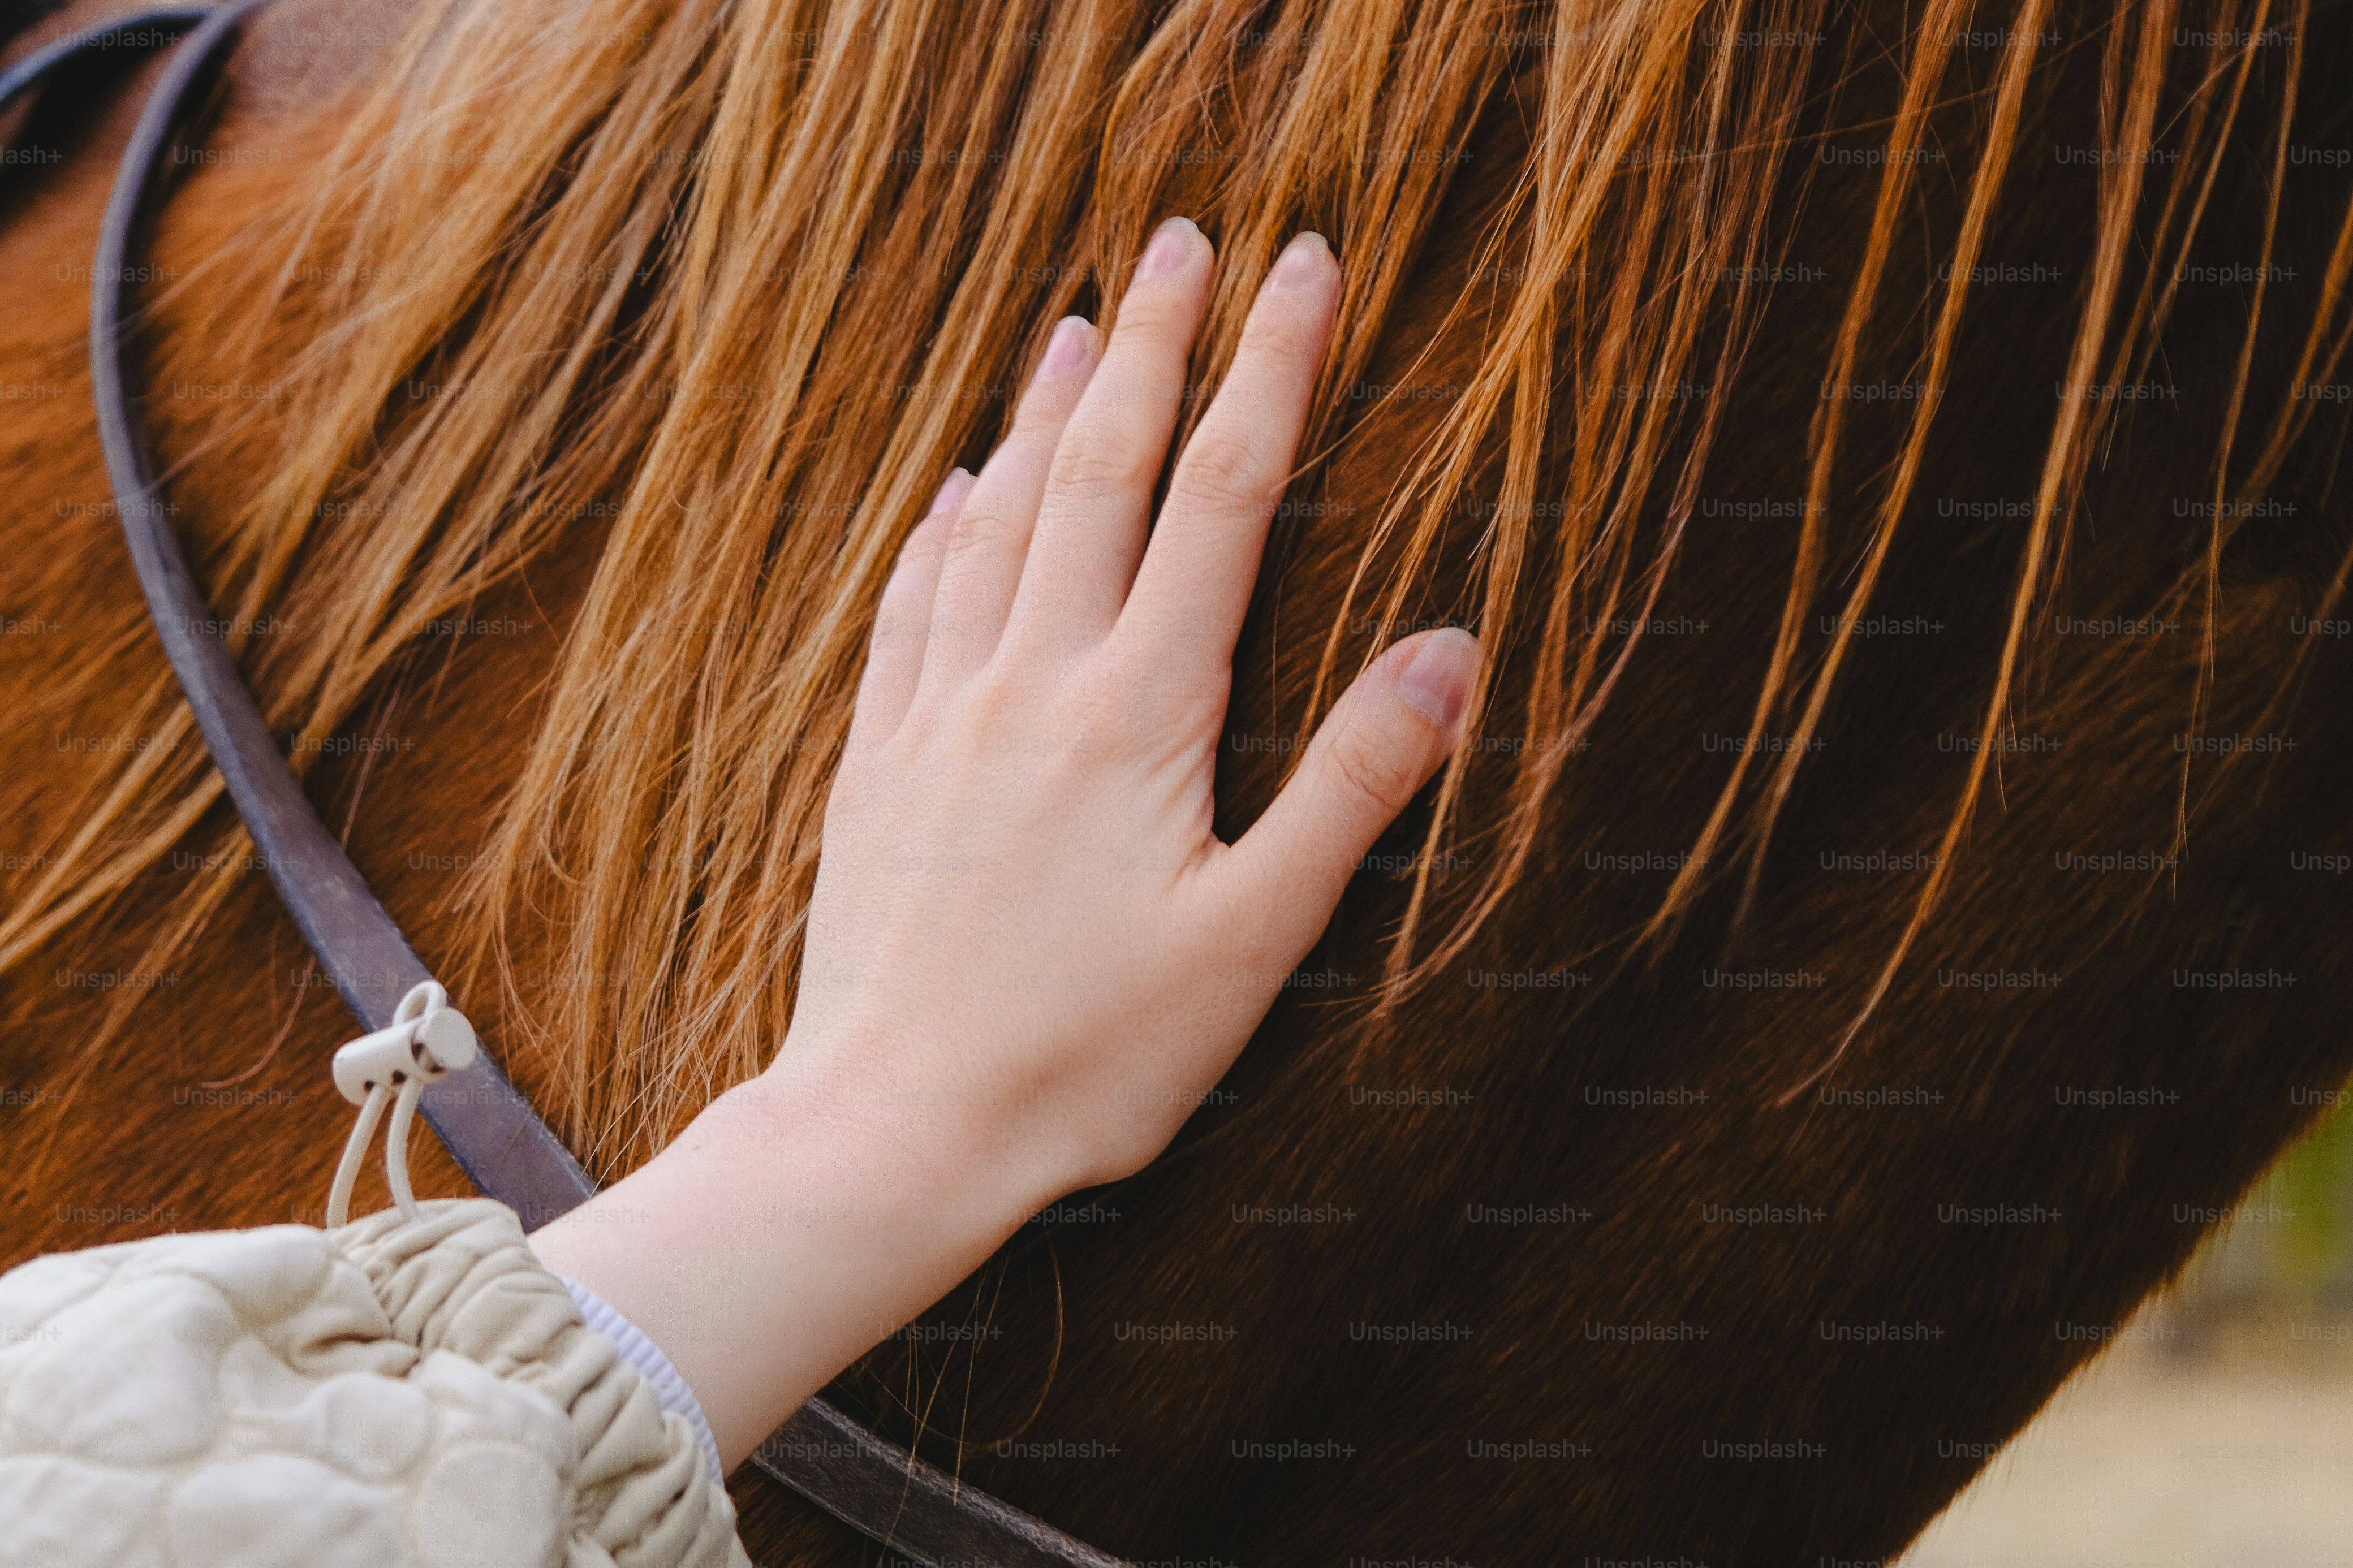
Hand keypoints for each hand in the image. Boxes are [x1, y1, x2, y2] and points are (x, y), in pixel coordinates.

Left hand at [529, 218, 1479, 1470]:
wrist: (896, 1125)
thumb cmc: (1089, 1055)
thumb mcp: (1254, 938)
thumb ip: (1353, 786)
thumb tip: (1452, 653)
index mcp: (1140, 713)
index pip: (1219, 499)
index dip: (1266, 372)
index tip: (1297, 266)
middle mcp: (1032, 682)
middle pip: (1099, 473)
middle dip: (1148, 344)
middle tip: (1178, 238)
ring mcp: (942, 715)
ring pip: (997, 521)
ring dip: (1041, 413)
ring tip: (1071, 322)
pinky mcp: (878, 764)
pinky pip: (911, 608)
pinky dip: (942, 530)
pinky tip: (954, 490)